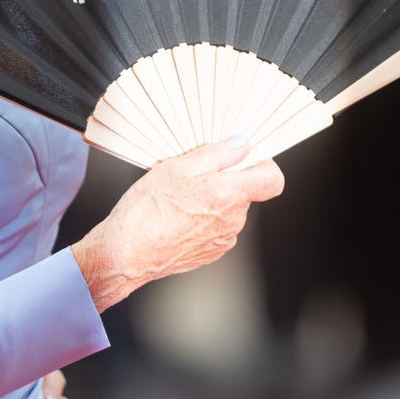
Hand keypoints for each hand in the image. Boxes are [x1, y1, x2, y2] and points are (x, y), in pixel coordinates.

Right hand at [71, 139, 283, 312]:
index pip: (272, 180)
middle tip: (192, 175)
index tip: (245, 157)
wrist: (127, 253)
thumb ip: (216, 154)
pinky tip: (177, 216)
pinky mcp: (211, 253)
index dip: (263, 164)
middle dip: (225, 180)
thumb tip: (241, 144)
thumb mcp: (177, 167)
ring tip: (178, 198)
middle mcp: (232, 221)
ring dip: (211, 199)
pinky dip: (202, 218)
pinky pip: (216, 227)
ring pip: (228, 210)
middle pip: (245, 192)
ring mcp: (223, 240)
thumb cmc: (146, 210)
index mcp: (228, 195)